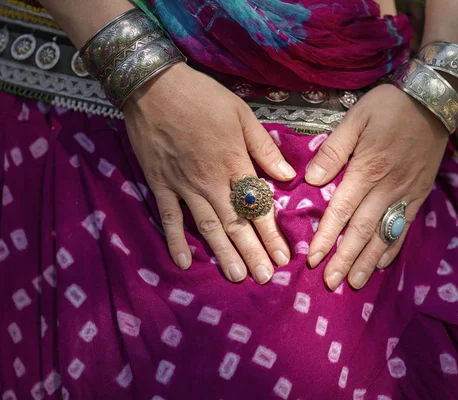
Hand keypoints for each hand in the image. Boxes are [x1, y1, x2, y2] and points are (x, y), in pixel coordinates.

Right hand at [123, 63, 295, 283]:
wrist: (154, 86)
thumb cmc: (202, 97)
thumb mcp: (242, 115)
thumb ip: (264, 148)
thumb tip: (288, 176)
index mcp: (235, 163)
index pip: (258, 206)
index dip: (272, 234)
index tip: (284, 257)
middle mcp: (211, 181)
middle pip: (236, 223)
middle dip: (253, 252)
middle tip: (265, 277)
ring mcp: (184, 185)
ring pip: (208, 226)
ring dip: (223, 253)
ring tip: (237, 276)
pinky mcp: (161, 185)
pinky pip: (170, 218)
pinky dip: (175, 241)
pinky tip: (185, 263)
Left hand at [305, 84, 448, 289]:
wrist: (435, 100)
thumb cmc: (390, 107)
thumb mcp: (356, 118)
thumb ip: (333, 150)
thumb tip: (312, 179)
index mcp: (367, 169)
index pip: (342, 210)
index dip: (327, 236)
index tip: (314, 259)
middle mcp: (387, 187)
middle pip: (362, 230)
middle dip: (345, 258)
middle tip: (331, 283)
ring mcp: (406, 193)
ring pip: (384, 233)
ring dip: (368, 260)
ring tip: (355, 282)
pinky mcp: (419, 194)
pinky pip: (404, 226)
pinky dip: (393, 247)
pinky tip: (382, 263)